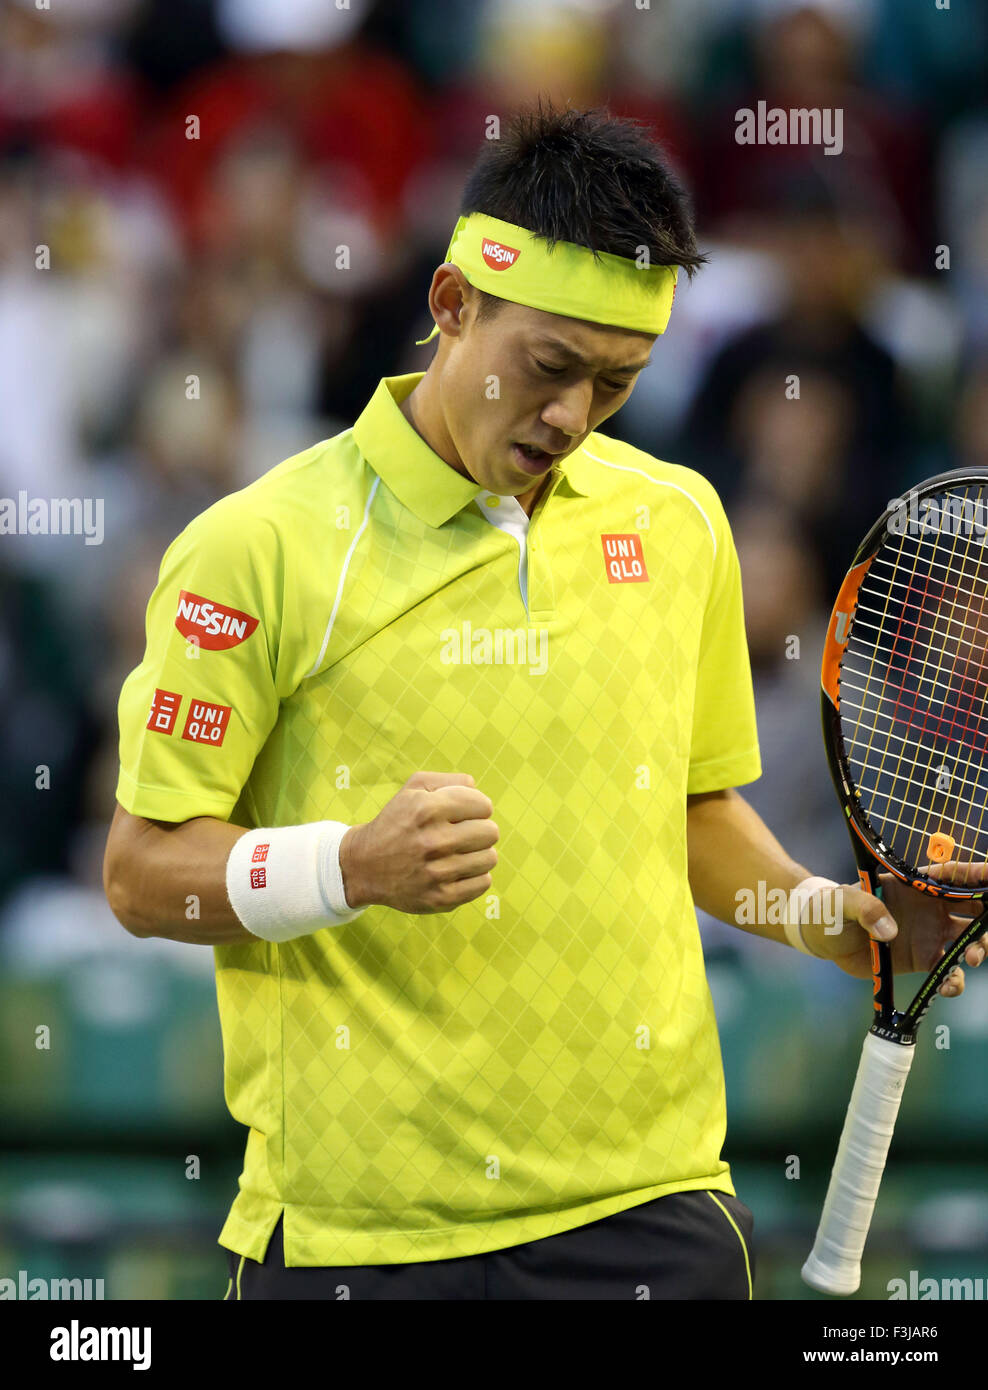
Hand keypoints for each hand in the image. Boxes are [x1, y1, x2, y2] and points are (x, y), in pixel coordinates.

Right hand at [339, 771, 498, 913]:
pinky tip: (458, 871)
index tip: (464, 814)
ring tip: (460, 852)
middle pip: (491, 832)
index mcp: (427, 810)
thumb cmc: (396, 822)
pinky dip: (476, 876)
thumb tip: (477, 789)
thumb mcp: (413, 789)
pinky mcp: (441, 898)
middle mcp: (433, 841)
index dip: (477, 808)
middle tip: (464, 834)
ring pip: (490, 858)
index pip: (483, 805)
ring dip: (479, 853)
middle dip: (481, 829)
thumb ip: (448, 780)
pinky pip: (483, 883)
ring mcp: (437, 873)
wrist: (365, 866)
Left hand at [798, 863, 987, 997]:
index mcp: (915, 885)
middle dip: (987, 920)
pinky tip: (948, 987)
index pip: (953, 876)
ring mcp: (929, 935)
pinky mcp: (922, 960)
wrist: (824, 935)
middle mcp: (930, 908)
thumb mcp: (843, 902)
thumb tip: (889, 930)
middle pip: (973, 909)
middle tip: (985, 935)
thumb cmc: (833, 908)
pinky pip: (948, 971)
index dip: (977, 875)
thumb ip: (864, 907)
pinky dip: (954, 981)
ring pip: (968, 941)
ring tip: (972, 959)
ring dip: (978, 949)